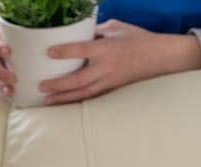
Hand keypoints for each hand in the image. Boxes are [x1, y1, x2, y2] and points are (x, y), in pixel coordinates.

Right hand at [0, 8, 15, 98]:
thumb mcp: (11, 28)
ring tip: (10, 92)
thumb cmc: (8, 31)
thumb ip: (20, 32)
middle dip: (2, 73)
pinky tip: (13, 95)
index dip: (0, 48)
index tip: (8, 51)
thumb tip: (42, 33)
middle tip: (14, 78)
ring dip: (2, 84)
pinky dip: (5, 89)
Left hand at [41, 21, 200, 105]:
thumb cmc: (137, 38)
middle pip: (79, 79)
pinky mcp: (112, 90)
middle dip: (58, 84)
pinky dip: (76, 101)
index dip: (65, 51)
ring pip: (83, 93)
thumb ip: (94, 31)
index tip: (49, 52)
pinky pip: (91, 98)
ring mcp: (109, 81)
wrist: (160, 57)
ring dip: (63, 98)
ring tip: (46, 100)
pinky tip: (62, 104)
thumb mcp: (116, 28)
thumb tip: (75, 34)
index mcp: (107, 48)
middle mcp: (107, 67)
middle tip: (41, 86)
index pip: (82, 50)